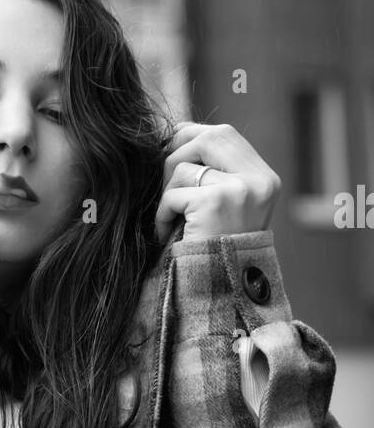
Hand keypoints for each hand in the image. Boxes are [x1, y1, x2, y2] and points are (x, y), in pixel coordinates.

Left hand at [155, 122, 280, 244]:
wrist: (217, 294)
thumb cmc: (213, 251)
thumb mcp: (224, 207)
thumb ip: (214, 172)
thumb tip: (175, 133)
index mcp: (265, 179)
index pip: (224, 134)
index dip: (192, 136)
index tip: (169, 151)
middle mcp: (259, 181)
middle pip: (207, 138)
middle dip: (175, 156)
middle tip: (164, 187)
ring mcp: (241, 190)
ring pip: (185, 166)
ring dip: (166, 192)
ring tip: (168, 219)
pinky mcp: (217, 202)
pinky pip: (173, 192)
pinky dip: (162, 212)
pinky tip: (165, 234)